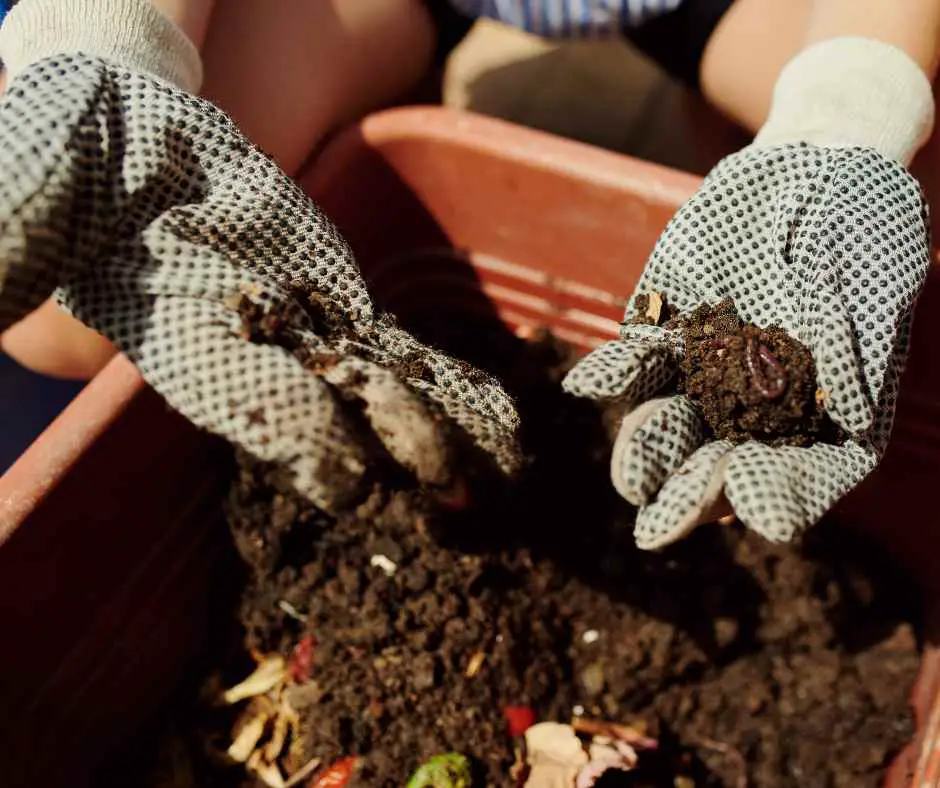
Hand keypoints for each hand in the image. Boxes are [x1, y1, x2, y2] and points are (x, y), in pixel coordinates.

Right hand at [0, 0, 520, 511]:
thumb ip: (24, 253)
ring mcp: (315, 345)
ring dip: (444, 436)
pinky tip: (505, 425)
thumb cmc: (92, 186)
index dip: (309, 443)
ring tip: (499, 470)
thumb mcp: (39, 212)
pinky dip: (460, 392)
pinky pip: (412, 361)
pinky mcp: (352, 315)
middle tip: (453, 492)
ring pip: (390, 401)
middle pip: (345, 422)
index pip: (264, 413)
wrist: (140, 163)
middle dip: (398, 455)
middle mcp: (264, 368)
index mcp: (198, 359)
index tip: (350, 472)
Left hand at [563, 33, 936, 551]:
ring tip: (629, 473)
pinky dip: (612, 370)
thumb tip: (849, 412)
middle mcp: (760, 407)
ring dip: (647, 446)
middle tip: (659, 528)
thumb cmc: (858, 223)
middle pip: (725, 464)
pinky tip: (587, 383)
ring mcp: (705, 375)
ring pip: (672, 422)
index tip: (751, 506)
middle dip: (691, 494)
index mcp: (825, 414)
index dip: (780, 495)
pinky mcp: (662, 336)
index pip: (806, 474)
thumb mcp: (866, 277)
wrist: (810, 168)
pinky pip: (634, 360)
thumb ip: (848, 343)